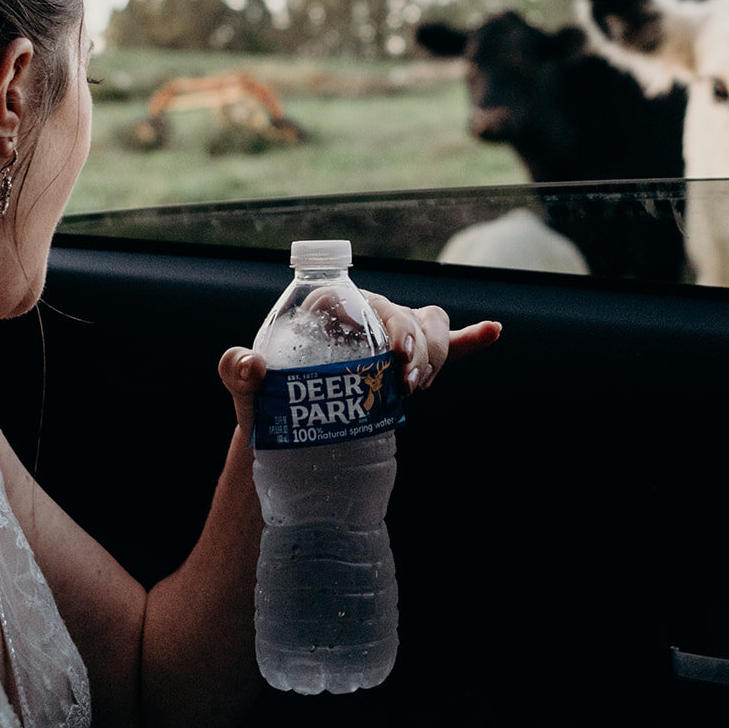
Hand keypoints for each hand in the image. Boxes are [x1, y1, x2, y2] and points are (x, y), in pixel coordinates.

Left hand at [218, 297, 501, 430]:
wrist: (289, 431)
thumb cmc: (264, 400)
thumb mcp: (243, 387)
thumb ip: (235, 370)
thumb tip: (253, 365)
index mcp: (325, 307)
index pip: (355, 296)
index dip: (379, 316)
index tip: (388, 355)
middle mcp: (363, 317)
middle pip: (399, 313)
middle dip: (413, 339)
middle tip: (405, 377)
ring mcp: (389, 341)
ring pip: (425, 328)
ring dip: (432, 350)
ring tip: (416, 383)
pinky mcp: (407, 366)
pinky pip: (446, 345)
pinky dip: (470, 338)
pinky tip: (492, 332)